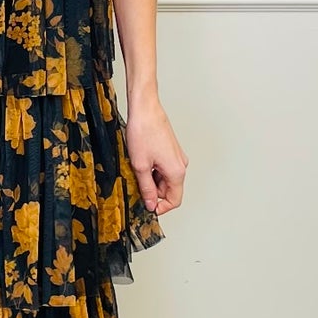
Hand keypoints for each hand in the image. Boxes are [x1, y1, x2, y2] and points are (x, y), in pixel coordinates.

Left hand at [125, 92, 186, 216]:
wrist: (145, 109)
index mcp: (177, 172)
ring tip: (138, 169)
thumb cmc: (144, 132)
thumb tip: (151, 204)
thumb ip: (147, 188)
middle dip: (154, 192)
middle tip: (137, 185)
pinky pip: (164, 168)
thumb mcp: (140, 166)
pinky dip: (153, 170)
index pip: (175, 200)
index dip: (161, 207)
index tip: (147, 207)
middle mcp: (180, 165)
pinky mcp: (171, 151)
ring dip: (152, 180)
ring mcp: (177, 157)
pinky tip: (141, 161)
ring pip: (166, 179)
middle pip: (169, 190)